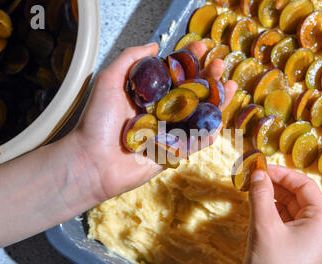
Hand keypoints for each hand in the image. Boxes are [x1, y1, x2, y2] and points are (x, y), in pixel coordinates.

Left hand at [69, 42, 236, 200]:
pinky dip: (210, 133)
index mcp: (148, 95)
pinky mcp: (173, 153)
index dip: (189, 60)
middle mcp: (161, 112)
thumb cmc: (96, 121)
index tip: (201, 47)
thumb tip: (154, 45)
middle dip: (208, 77)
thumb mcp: (109, 80)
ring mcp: (168, 132)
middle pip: (191, 92)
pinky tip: (220, 119)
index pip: (174, 74)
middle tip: (219, 63)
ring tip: (229, 85)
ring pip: (199, 116)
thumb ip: (130, 59)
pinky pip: (196, 143)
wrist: (92, 160)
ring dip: (216, 101)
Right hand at [237, 165, 321, 263]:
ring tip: (251, 191)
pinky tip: (256, 209)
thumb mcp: (264, 226)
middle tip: (252, 177)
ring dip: (272, 199)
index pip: (305, 185)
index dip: (282, 173)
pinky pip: (286, 225)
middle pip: (298, 197)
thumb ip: (261, 194)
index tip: (259, 167)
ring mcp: (308, 243)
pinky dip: (271, 214)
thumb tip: (257, 172)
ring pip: (291, 210)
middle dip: (275, 185)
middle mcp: (320, 232)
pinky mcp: (296, 252)